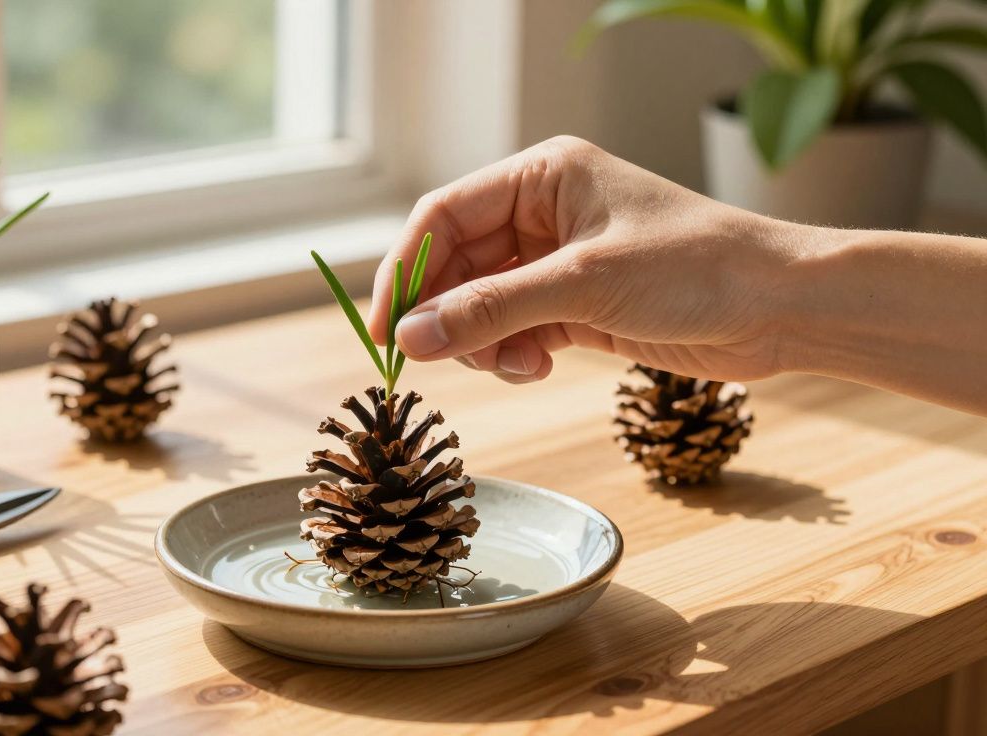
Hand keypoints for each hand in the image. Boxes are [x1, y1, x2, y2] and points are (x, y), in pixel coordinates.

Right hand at [367, 136, 804, 383]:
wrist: (781, 308)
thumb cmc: (697, 268)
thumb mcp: (584, 285)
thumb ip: (492, 310)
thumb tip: (413, 338)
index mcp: (541, 178)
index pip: (443, 217)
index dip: (404, 271)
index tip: (384, 328)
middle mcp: (543, 214)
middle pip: (456, 265)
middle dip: (446, 315)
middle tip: (430, 362)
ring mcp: (558, 263)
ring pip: (481, 305)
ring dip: (484, 342)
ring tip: (519, 364)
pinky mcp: (576, 306)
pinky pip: (513, 331)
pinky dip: (513, 355)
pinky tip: (539, 366)